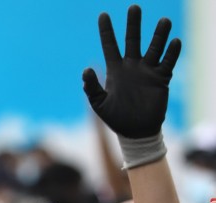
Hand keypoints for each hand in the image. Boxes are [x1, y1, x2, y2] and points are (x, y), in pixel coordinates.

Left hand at [83, 5, 180, 138]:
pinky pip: (168, 62)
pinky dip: (172, 52)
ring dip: (159, 35)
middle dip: (133, 24)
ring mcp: (147, 71)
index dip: (106, 31)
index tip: (103, 15)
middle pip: (133, 40)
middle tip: (134, 7)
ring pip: (154, 47)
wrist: (135, 131)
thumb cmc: (116, 118)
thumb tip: (85, 69)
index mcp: (115, 70)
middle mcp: (132, 66)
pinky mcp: (161, 78)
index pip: (110, 46)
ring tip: (163, 21)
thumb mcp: (99, 104)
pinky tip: (174, 43)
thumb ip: (91, 88)